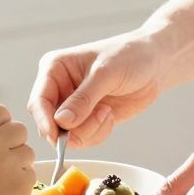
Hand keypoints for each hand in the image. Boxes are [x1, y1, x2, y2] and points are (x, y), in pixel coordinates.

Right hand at [0, 103, 35, 194]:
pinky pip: (30, 172)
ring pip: (28, 150)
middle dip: (13, 142)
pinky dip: (21, 182)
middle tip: (1, 160)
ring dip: (18, 162)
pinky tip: (4, 193)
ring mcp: (9, 163)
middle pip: (19, 128)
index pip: (0, 111)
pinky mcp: (22, 183)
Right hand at [29, 32, 164, 147]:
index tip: (57, 136)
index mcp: (55, 69)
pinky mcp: (87, 119)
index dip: (45, 121)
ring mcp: (73, 106)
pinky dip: (98, 133)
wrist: (155, 63)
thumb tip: (61, 121)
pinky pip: (83, 138)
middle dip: (73, 128)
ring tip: (107, 111)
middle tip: (99, 116)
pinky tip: (109, 115)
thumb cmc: (129, 56)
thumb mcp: (106, 73)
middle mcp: (59, 89)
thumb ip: (83, 99)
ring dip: (89, 130)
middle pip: (49, 123)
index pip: (39, 101)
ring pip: (67, 135)